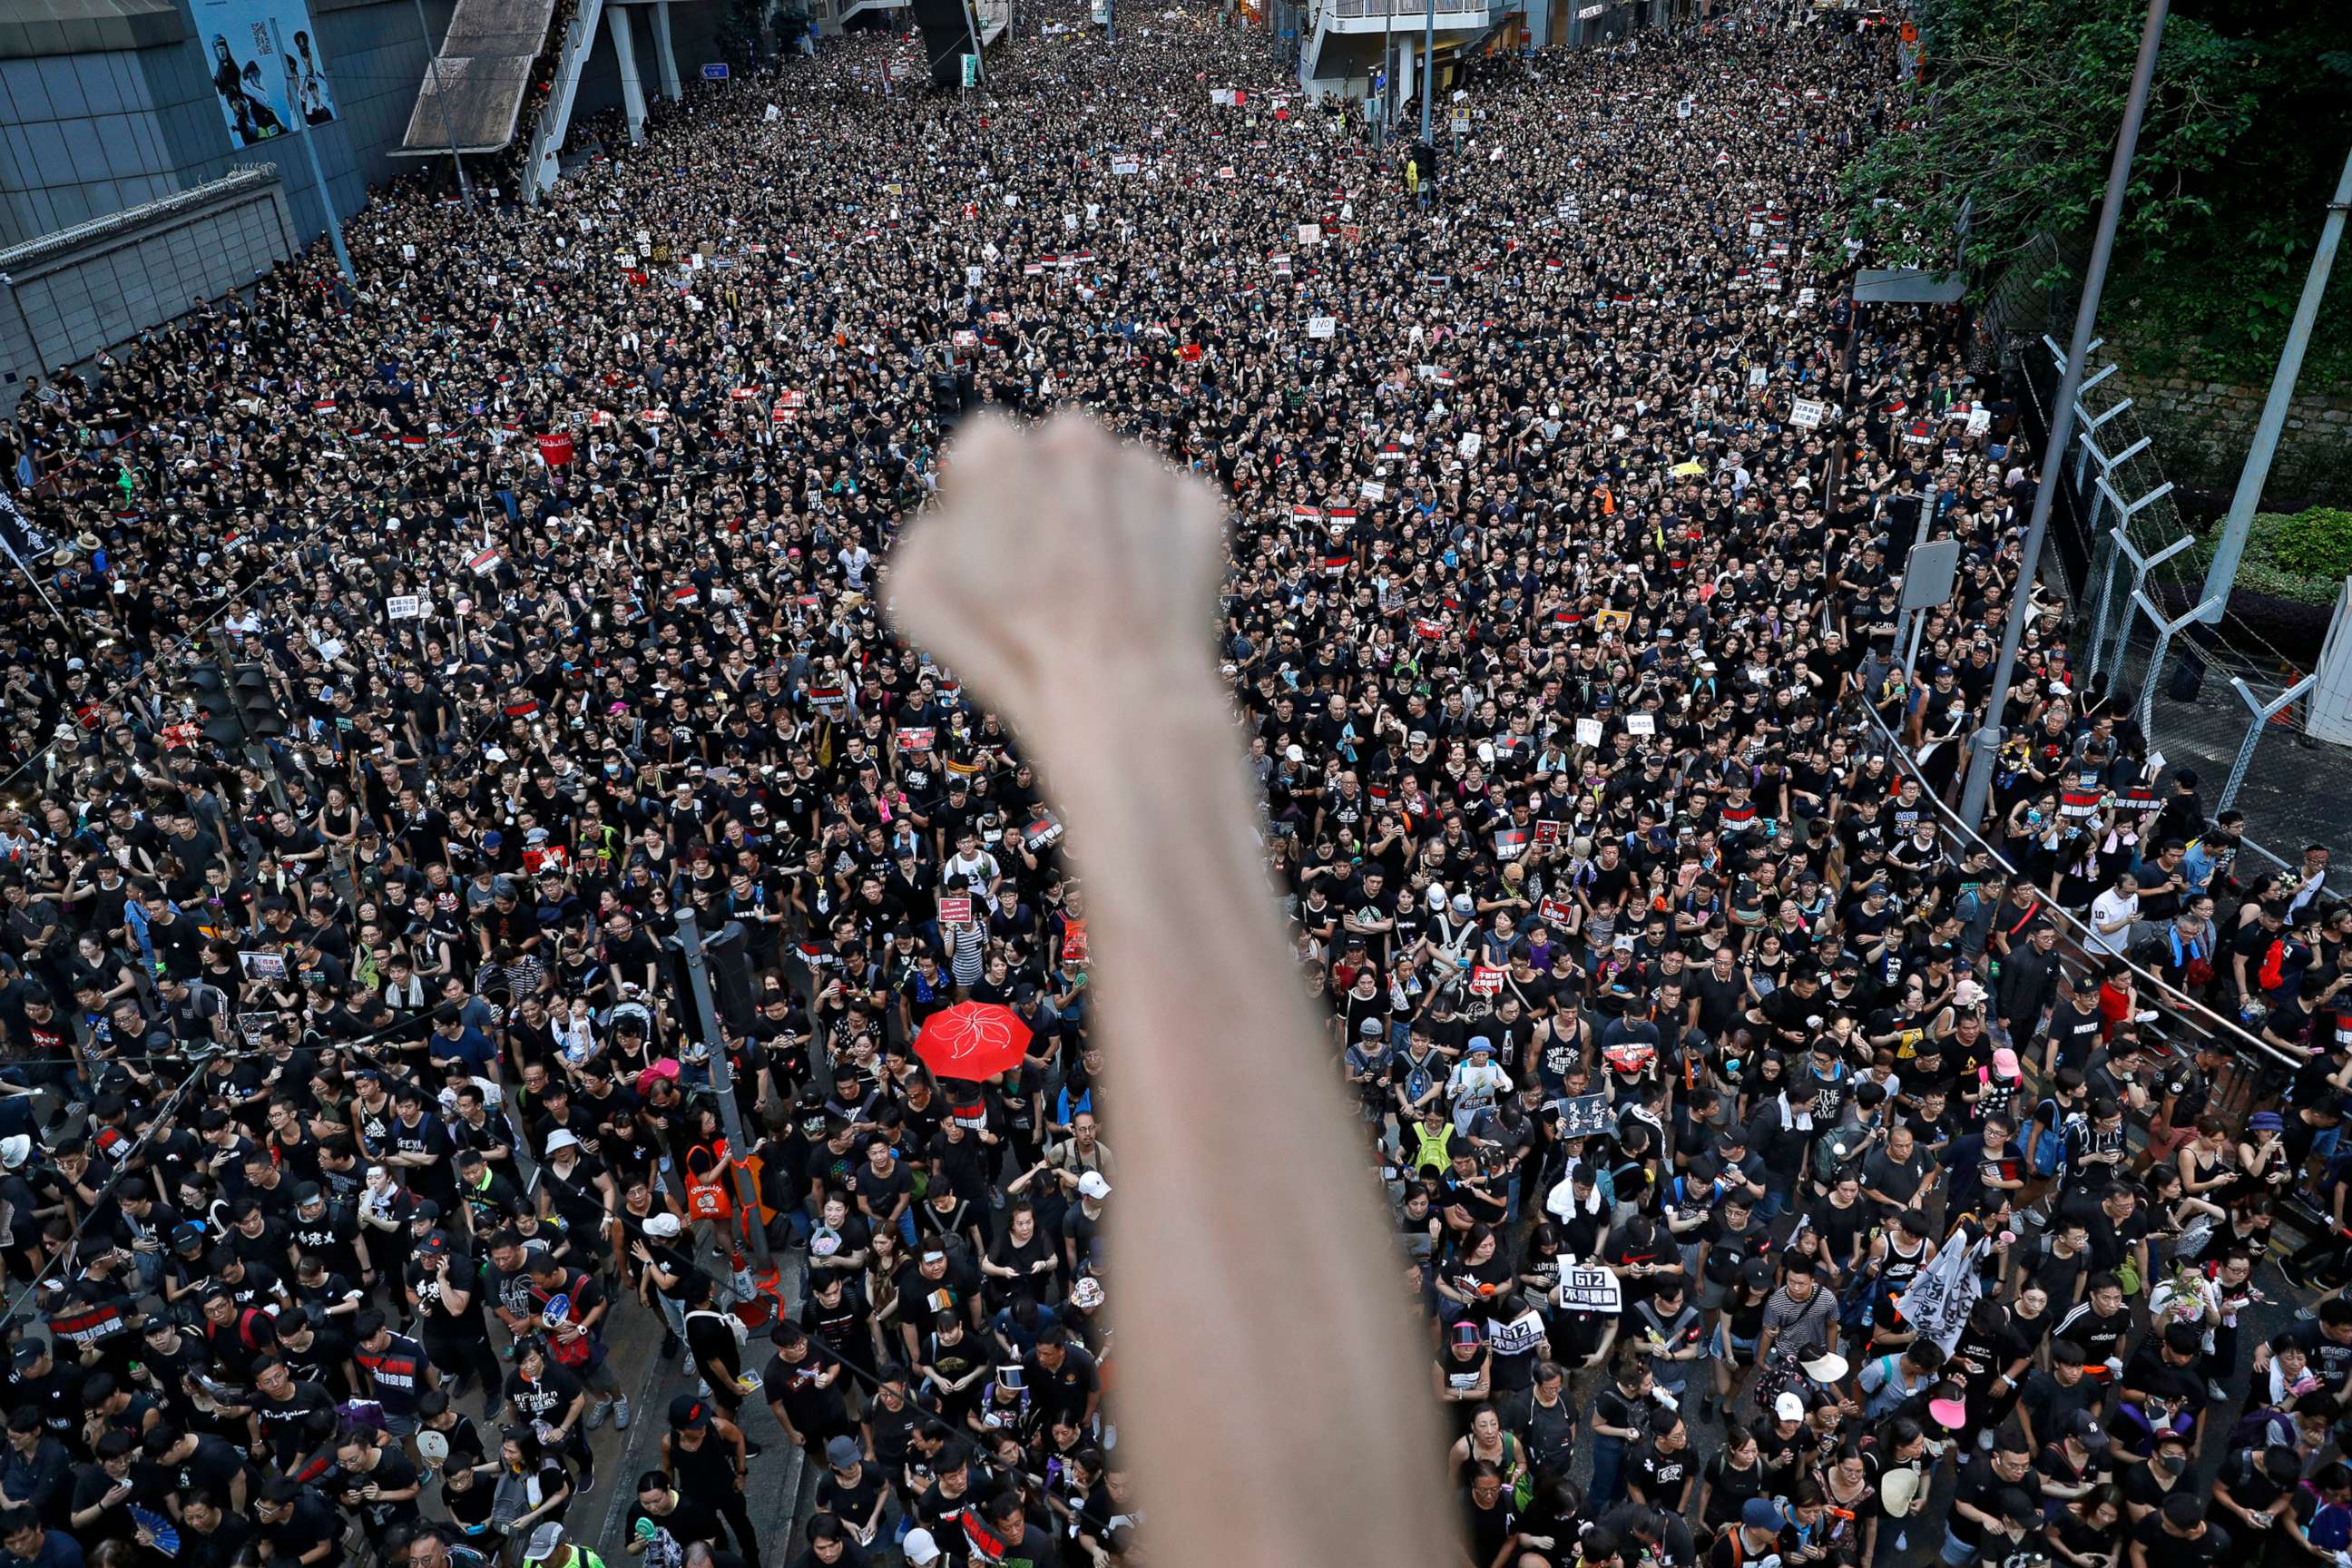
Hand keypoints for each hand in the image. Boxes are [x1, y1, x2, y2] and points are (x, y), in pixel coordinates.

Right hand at [106, 1482, 132, 1504]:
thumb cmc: (107, 1497)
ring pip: (123, 1495)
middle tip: (130, 1486)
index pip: (120, 1489)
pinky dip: (125, 1495)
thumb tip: (117, 1485)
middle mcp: (116, 1496)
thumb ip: (113, 1488)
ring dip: (127, 1492)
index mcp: (113, 1493)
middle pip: (123, 1492)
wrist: (105, 1503)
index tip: (127, 1485)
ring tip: (130, 1489)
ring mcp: (117, 1499)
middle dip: (127, 1489)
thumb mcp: (109, 1491)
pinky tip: (127, 1493)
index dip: (124, 1487)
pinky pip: (123, 1497)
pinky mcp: (118, 1501)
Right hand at [891, 413, 1228, 726]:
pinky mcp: (1199, 505)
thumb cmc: (1009, 650)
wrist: (1118, 696)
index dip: (986, 499)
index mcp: (999, 450)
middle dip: (1053, 496)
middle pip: (1059, 454)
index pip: (987, 449)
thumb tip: (951, 520)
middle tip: (1052, 567)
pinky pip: (1173, 510)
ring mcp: (1144, 471)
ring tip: (1101, 590)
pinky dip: (1163, 541)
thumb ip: (926, 534)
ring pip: (1120, 480)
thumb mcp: (917, 593)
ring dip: (1109, 516)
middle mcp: (1076, 441)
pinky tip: (1145, 592)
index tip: (993, 543)